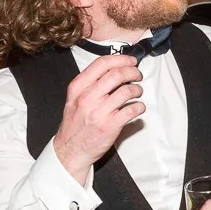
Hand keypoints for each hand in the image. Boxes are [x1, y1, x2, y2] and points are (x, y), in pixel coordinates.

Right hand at [50, 54, 143, 181]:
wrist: (70, 150)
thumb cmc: (75, 124)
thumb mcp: (74, 99)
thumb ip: (90, 83)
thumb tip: (115, 68)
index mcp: (78, 88)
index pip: (102, 64)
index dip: (121, 59)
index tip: (130, 61)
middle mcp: (87, 98)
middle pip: (117, 74)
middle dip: (132, 71)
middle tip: (137, 75)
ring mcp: (99, 112)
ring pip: (127, 91)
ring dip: (138, 89)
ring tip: (137, 92)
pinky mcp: (110, 125)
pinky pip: (132, 109)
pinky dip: (140, 106)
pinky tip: (137, 107)